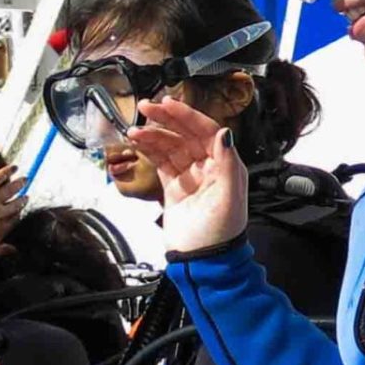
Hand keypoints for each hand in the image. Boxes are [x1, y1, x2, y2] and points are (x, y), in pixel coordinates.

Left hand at [0, 164, 25, 259]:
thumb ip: (3, 250)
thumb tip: (14, 250)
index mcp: (2, 227)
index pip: (14, 219)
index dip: (18, 214)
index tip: (20, 212)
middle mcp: (1, 212)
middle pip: (15, 204)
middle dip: (21, 200)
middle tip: (26, 196)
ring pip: (9, 190)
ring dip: (18, 184)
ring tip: (25, 179)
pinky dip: (6, 172)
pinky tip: (14, 167)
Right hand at [125, 98, 247, 250]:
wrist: (203, 260)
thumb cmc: (220, 232)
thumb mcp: (229, 196)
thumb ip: (227, 162)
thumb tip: (225, 132)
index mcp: (225, 165)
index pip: (205, 131)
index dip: (187, 116)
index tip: (169, 104)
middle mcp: (208, 166)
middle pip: (185, 134)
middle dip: (166, 119)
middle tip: (146, 108)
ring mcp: (189, 175)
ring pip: (170, 146)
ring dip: (153, 135)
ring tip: (135, 131)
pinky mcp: (174, 186)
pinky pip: (161, 161)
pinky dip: (149, 150)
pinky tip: (138, 142)